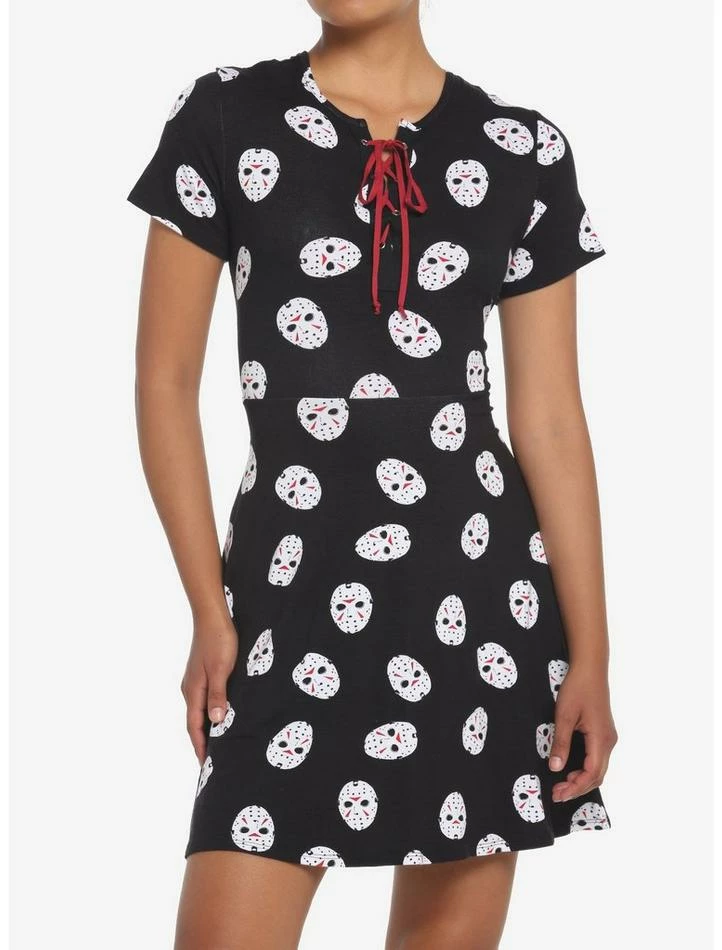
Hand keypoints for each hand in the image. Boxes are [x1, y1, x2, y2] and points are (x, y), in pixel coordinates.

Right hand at [180, 608, 238, 765]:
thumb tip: (216, 721)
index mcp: (193, 690)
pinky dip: (210, 712)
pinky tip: (221, 714)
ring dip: (207, 727)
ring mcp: (196, 680)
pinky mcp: (203, 673)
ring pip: (200, 710)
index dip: (200, 746)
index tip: (205, 766)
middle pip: (195, 721)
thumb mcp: (220, 669)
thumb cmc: (219, 640)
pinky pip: (205, 699)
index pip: (195, 726)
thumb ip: (218, 695)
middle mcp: (191, 688)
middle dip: (202, 741)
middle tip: (212, 762)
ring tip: (218, 743)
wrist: (213, 615)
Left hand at [548, 662, 616, 802]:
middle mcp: (608, 741)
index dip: (575, 787)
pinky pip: (597, 758)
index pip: (591, 774)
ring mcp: (608, 738)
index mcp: (601, 739)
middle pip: (597, 775)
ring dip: (581, 779)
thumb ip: (561, 743)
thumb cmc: (577, 688)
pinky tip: (570, 769)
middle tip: (556, 794)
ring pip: (598, 768)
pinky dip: (585, 768)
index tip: (558, 794)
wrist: (590, 668)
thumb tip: (556, 768)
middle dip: (577, 788)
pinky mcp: (603, 733)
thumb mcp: (564, 715)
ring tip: (561, 784)